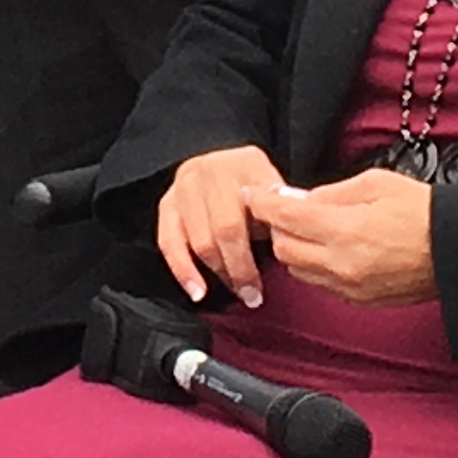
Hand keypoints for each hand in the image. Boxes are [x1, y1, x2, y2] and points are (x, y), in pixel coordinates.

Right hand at [157, 146, 280, 308]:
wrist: (223, 167)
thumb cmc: (256, 189)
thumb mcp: (277, 189)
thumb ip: (283, 212)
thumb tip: (290, 241)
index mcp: (247, 163)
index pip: (260, 207)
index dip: (271, 242)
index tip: (282, 268)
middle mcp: (211, 169)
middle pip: (226, 229)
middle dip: (241, 268)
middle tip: (254, 294)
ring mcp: (185, 186)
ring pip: (200, 241)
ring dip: (220, 273)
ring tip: (238, 292)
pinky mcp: (167, 204)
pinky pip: (169, 243)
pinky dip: (183, 271)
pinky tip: (197, 292)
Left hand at [247, 166, 437, 304]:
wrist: (457, 251)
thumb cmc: (423, 212)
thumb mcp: (376, 183)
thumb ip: (332, 192)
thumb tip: (301, 199)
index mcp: (345, 230)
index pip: (286, 216)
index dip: (263, 203)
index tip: (251, 195)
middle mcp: (341, 263)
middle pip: (284, 248)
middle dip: (279, 227)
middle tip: (287, 209)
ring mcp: (349, 287)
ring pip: (298, 269)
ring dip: (295, 248)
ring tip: (311, 228)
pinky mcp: (359, 300)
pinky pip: (320, 283)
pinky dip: (315, 266)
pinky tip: (330, 249)